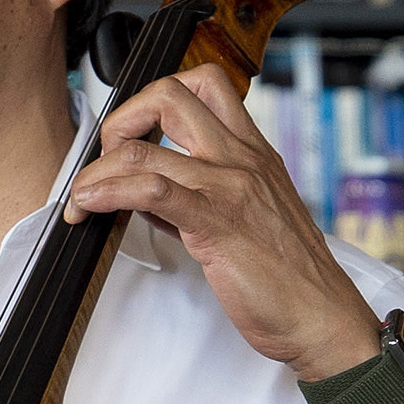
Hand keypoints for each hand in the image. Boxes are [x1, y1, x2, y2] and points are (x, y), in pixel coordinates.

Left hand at [65, 64, 380, 379]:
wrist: (322, 318)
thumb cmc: (288, 278)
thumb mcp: (244, 220)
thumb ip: (194, 198)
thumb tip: (143, 193)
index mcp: (253, 151)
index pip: (204, 85)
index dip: (153, 100)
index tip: (127, 137)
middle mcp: (242, 158)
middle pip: (170, 94)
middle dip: (120, 120)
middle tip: (104, 160)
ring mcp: (230, 186)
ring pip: (144, 148)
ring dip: (96, 171)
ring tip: (81, 197)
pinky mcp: (218, 223)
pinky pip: (151, 190)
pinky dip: (106, 193)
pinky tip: (91, 206)